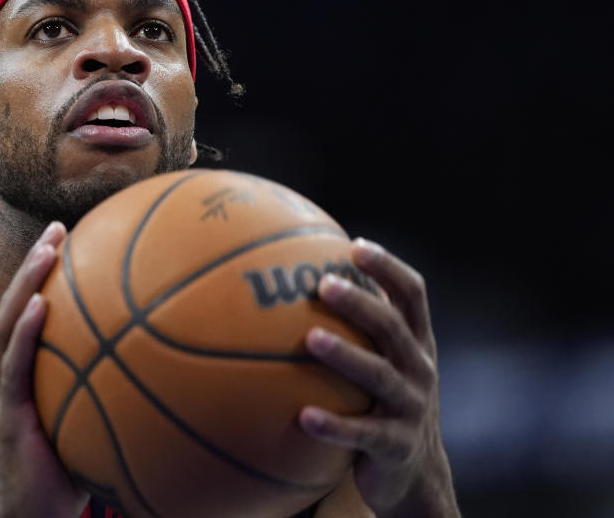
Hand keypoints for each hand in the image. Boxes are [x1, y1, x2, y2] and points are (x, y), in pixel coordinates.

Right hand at [0, 222, 89, 517]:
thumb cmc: (65, 476)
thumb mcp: (85, 423)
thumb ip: (104, 389)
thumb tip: (162, 360)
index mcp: (15, 377)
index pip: (24, 317)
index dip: (39, 278)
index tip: (68, 241)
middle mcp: (0, 378)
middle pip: (11, 308)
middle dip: (32, 265)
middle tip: (57, 228)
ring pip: (5, 327)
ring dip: (25, 283)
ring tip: (47, 248)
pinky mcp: (5, 417)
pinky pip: (13, 368)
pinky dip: (24, 333)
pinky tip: (41, 305)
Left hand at [299, 239, 459, 517]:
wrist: (417, 475)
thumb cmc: (386, 403)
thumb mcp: (385, 363)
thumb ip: (360, 327)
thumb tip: (301, 280)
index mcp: (417, 343)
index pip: (413, 294)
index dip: (388, 267)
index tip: (355, 246)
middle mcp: (420, 370)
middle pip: (393, 328)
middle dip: (361, 303)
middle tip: (324, 284)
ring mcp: (412, 408)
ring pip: (379, 376)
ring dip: (345, 355)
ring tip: (310, 339)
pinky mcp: (396, 446)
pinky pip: (363, 434)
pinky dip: (334, 425)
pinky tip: (302, 417)